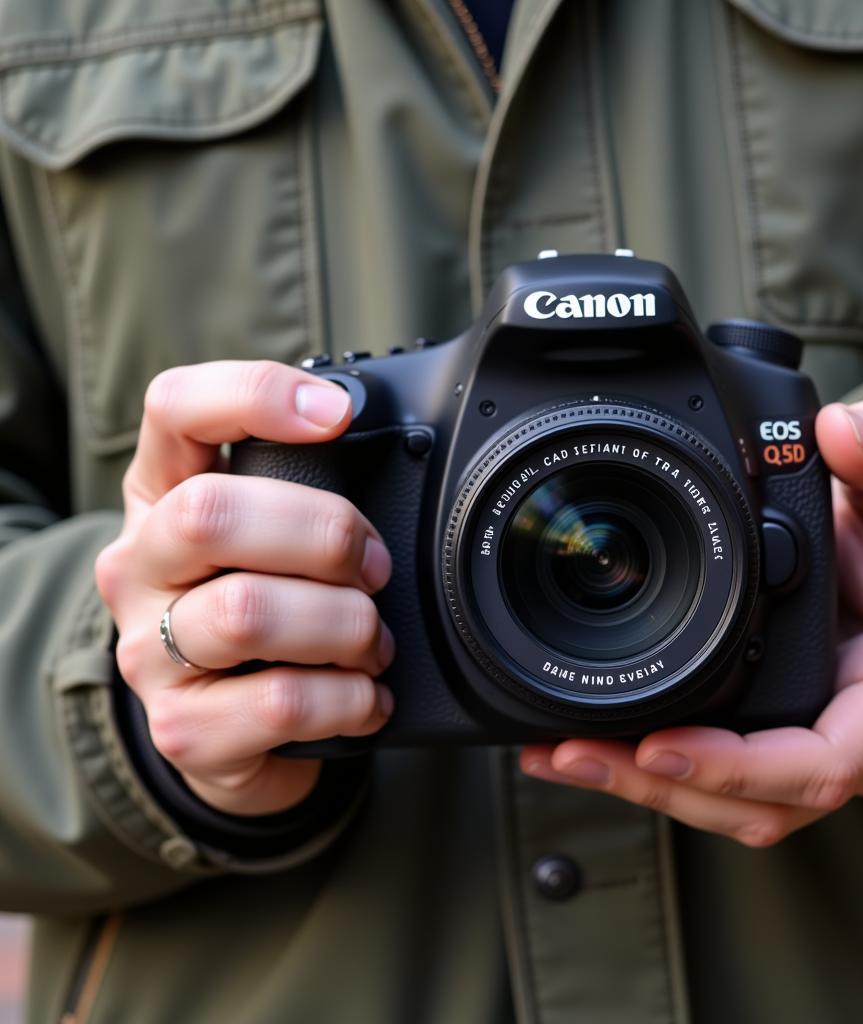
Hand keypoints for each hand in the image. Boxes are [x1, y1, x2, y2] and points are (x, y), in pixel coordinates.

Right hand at [95, 361, 393, 814]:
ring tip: (374, 641)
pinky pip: (281, 703)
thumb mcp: (270, 537)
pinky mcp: (182, 730)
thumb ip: (303, 485)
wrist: (227, 731)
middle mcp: (141, 567)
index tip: (336, 413)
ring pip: (248, 613)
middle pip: (211, 514)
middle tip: (374, 567)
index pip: (174, 409)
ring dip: (345, 624)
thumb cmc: (263, 614)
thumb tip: (362, 431)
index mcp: (164, 496)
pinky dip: (348, 698)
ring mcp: (150, 652)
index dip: (254, 394)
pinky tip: (364, 696)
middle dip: (324, 534)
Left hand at [521, 396, 862, 845]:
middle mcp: (858, 747)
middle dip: (661, 784)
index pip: (821, 762)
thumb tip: (844, 430)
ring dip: (639, 789)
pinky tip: (583, 748)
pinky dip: (645, 776)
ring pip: (724, 805)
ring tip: (558, 754)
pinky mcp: (767, 753)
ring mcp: (808, 759)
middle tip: (575, 751)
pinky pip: (710, 784)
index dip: (736, 766)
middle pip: (755, 801)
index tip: (659, 745)